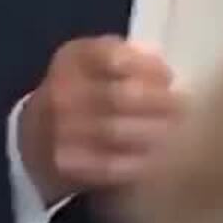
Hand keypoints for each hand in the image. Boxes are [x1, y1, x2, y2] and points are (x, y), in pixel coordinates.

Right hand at [19, 37, 183, 206]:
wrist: (37, 134)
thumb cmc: (84, 90)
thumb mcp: (97, 61)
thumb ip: (131, 57)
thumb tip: (164, 68)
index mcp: (73, 57)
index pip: (114, 56)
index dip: (148, 67)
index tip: (170, 78)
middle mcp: (61, 90)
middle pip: (119, 96)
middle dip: (159, 103)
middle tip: (186, 110)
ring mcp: (58, 128)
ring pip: (115, 131)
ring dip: (154, 134)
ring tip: (179, 135)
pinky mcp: (64, 162)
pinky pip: (107, 165)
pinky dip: (137, 163)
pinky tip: (160, 161)